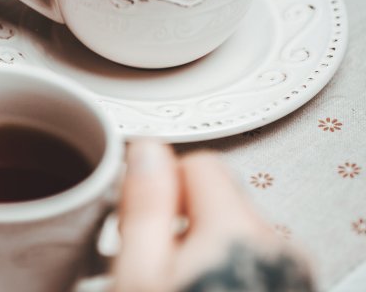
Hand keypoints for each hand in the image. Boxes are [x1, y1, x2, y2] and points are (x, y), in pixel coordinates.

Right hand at [114, 141, 313, 290]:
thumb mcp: (140, 272)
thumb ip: (144, 206)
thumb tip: (146, 149)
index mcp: (235, 226)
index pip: (200, 163)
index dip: (162, 181)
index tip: (145, 212)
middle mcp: (272, 240)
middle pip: (218, 195)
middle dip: (182, 216)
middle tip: (155, 257)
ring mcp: (286, 264)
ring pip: (232, 226)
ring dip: (203, 242)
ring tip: (177, 279)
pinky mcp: (288, 281)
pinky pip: (250, 251)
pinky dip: (224, 260)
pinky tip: (202, 286)